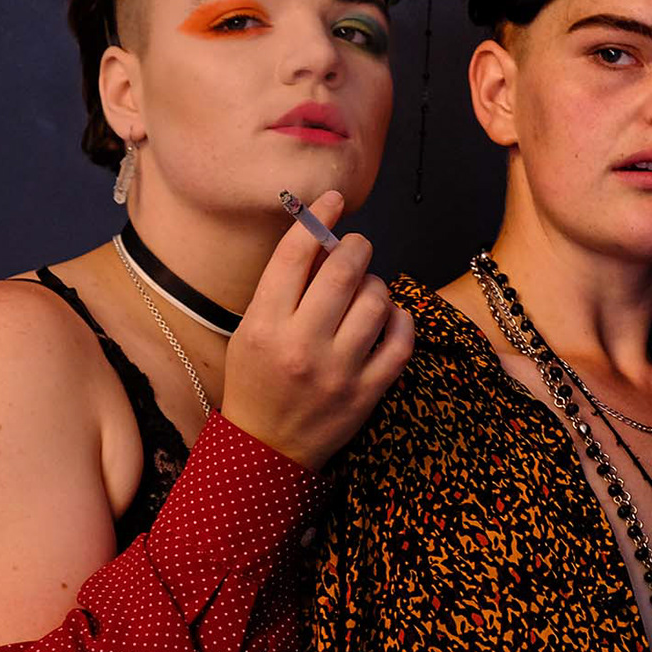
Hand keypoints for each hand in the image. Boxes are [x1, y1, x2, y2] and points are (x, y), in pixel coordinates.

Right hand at [219, 191, 414, 470]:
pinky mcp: (367, 393)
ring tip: (366, 291)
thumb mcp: (250, 331)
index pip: (295, 256)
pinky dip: (401, 320)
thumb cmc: (256, 382)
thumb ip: (282, 289)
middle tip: (357, 247)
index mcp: (265, 325)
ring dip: (377, 285)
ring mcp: (338, 371)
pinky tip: (389, 318)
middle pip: (343, 271)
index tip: (333, 201)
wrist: (266, 450)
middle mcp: (301, 346)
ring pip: (376, 301)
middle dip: (356, 247)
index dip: (318, 218)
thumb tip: (321, 240)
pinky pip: (400, 341)